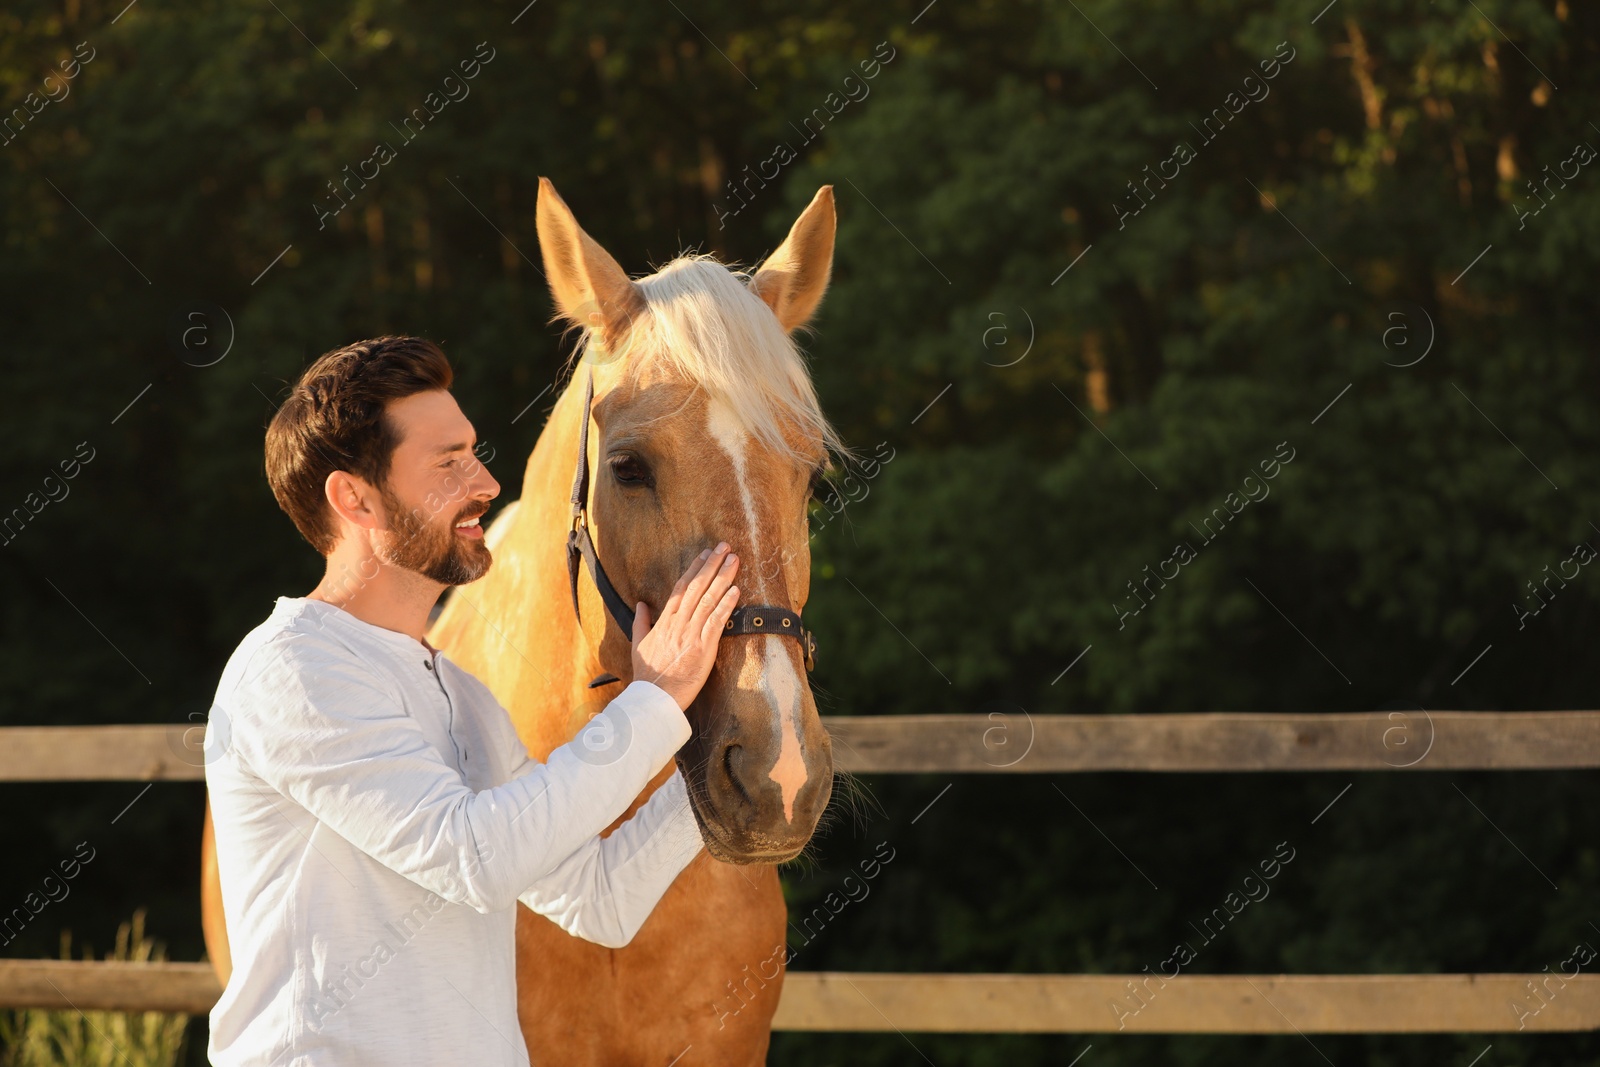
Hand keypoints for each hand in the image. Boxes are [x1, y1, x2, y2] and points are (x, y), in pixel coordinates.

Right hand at [630, 542, 740, 711]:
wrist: (654, 698)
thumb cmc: (647, 675)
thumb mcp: (638, 645)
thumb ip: (641, 622)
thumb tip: (642, 604)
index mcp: (664, 621)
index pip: (681, 588)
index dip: (695, 569)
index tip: (705, 554)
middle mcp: (678, 623)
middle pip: (697, 587)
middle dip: (712, 565)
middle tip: (725, 547)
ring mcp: (691, 634)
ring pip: (709, 600)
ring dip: (723, 578)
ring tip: (734, 560)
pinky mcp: (704, 648)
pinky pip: (717, 622)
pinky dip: (727, 605)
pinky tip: (736, 590)